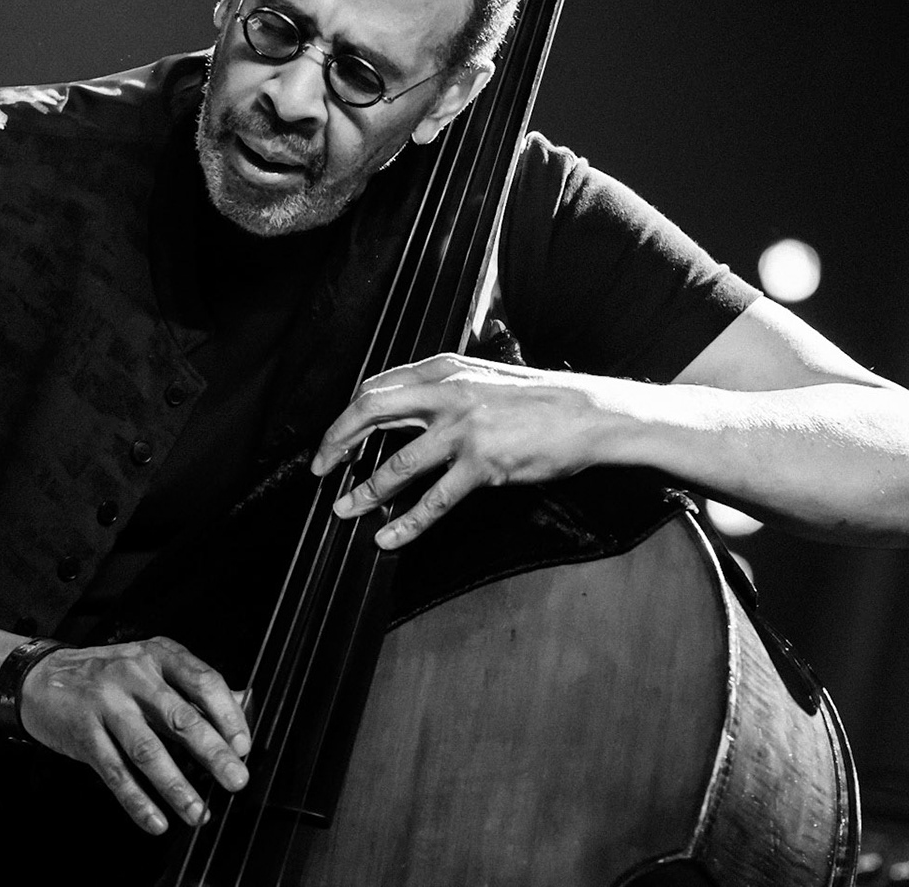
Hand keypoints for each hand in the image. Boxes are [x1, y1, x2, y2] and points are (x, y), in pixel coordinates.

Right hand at [17, 637, 251, 833]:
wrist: (42, 677)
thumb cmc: (107, 675)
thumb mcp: (152, 667)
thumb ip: (193, 687)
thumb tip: (242, 704)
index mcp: (159, 656)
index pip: (203, 681)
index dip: (228, 715)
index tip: (243, 745)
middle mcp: (135, 676)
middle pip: (180, 718)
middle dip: (213, 754)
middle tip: (236, 781)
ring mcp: (107, 704)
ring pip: (148, 751)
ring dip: (177, 786)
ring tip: (198, 812)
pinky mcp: (84, 734)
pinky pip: (115, 772)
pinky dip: (138, 801)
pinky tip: (157, 820)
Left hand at [311, 354, 629, 547]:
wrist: (587, 414)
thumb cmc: (541, 400)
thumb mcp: (485, 379)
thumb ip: (446, 389)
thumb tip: (406, 409)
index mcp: (445, 369)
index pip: (378, 386)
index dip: (348, 414)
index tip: (336, 436)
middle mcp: (447, 393)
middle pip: (371, 412)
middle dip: (337, 442)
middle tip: (321, 467)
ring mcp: (463, 429)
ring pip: (395, 465)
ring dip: (364, 492)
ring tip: (345, 509)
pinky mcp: (482, 463)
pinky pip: (433, 501)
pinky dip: (405, 524)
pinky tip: (388, 538)